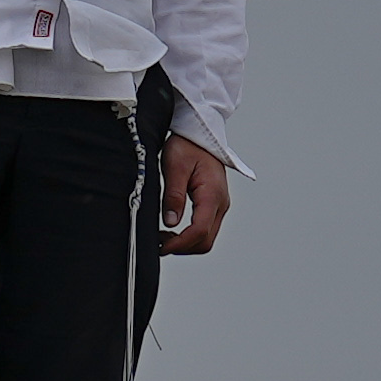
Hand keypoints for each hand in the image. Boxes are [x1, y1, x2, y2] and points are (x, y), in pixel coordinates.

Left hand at [157, 135, 236, 256]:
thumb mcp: (175, 167)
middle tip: (159, 244)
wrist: (199, 133)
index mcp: (213, 194)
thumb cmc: (187, 145)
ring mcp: (220, 205)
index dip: (180, 243)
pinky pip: (206, 228)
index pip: (200, 230)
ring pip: (207, 237)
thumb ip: (174, 195)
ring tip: (163, 238)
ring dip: (186, 243)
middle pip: (206, 240)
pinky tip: (173, 231)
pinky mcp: (215, 204)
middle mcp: (221, 203)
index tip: (161, 246)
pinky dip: (190, 236)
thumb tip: (171, 222)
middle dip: (183, 247)